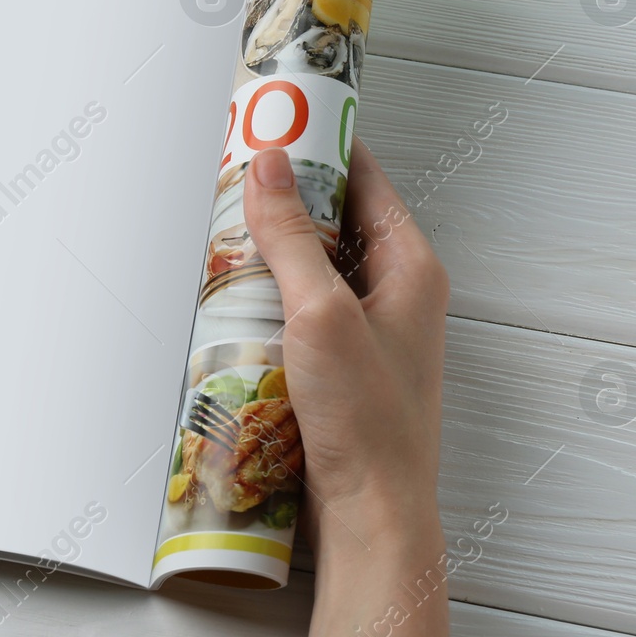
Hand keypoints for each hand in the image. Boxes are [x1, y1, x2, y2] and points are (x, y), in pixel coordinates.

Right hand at [245, 138, 449, 636]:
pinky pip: (306, 306)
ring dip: (274, 248)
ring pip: (317, 263)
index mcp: (411, 266)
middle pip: (337, 218)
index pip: (365, 178)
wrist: (373, 516)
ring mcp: (372, 329)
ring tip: (224, 234)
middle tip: (231, 177)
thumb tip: (267, 162)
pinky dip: (273, 293)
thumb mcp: (320, 312)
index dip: (320, 144)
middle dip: (285, 196)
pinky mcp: (344, 363)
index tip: (272, 120)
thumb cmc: (367, 421)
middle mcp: (398, 291)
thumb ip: (292, 235)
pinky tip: (235, 299)